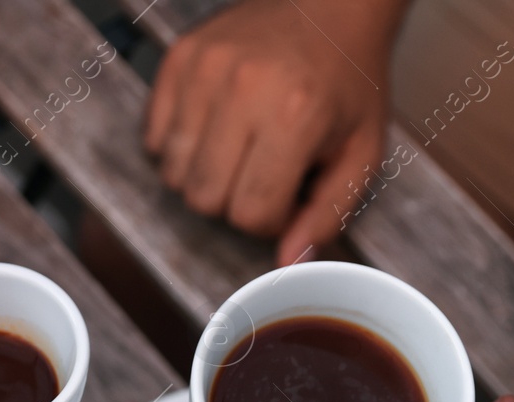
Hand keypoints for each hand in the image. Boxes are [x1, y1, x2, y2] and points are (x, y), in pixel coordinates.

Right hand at [144, 0, 403, 263]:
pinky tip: (211, 129)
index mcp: (296, 116)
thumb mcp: (360, 153)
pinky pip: (152, 137)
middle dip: (230, 202)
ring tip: (234, 152)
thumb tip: (287, 264)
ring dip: (199, 176)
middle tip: (257, 175)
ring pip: (171, 173)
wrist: (329, 6)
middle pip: (202, 198)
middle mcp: (244, 90)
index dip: (267, 220)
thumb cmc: (347, 81)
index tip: (284, 196)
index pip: (249, 213)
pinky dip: (175, 146)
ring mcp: (204, 71)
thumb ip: (328, 214)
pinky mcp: (179, 58)